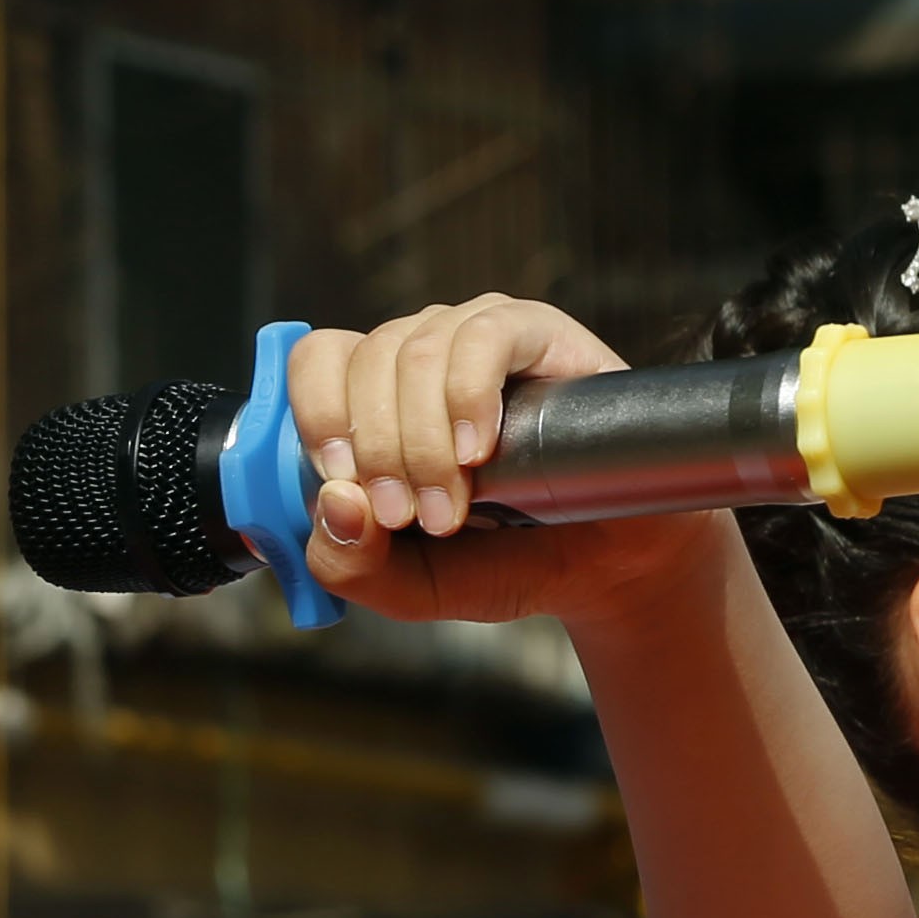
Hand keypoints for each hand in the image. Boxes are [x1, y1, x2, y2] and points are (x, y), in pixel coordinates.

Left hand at [285, 300, 731, 630]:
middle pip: (363, 360)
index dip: (317, 418)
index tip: (341, 486)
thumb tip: (335, 501)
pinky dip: (468, 395)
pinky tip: (480, 449)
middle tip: (411, 519)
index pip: (318, 362)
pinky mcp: (538, 331)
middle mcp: (420, 353)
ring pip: (416, 350)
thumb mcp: (407, 586)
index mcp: (375, 397)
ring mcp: (476, 336)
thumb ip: (349, 562)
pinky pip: (484, 335)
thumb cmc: (500, 562)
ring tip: (452, 507)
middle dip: (378, 452)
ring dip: (423, 441)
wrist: (601, 567)